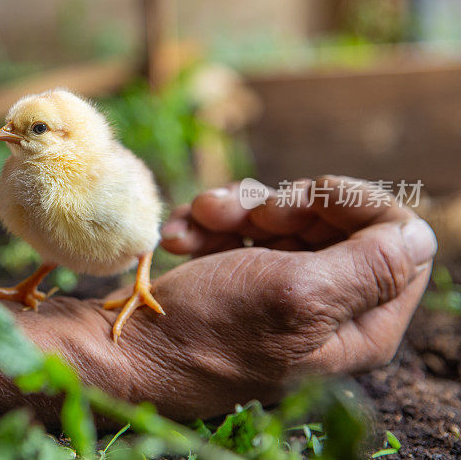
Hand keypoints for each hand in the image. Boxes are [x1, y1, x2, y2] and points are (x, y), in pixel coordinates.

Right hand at [54, 177, 435, 419]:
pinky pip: (243, 230)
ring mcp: (281, 291)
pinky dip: (211, 224)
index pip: (400, 242)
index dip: (357, 205)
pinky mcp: (241, 279)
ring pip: (284, 219)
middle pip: (337, 223)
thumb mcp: (296, 295)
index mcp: (361, 324)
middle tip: (248, 217)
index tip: (305, 196)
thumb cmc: (208, 330)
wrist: (126, 348)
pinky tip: (182, 235)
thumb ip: (372, 265)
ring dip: (237, 210)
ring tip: (198, 221)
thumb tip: (418, 234)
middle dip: (285, 206)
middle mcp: (327, 308)